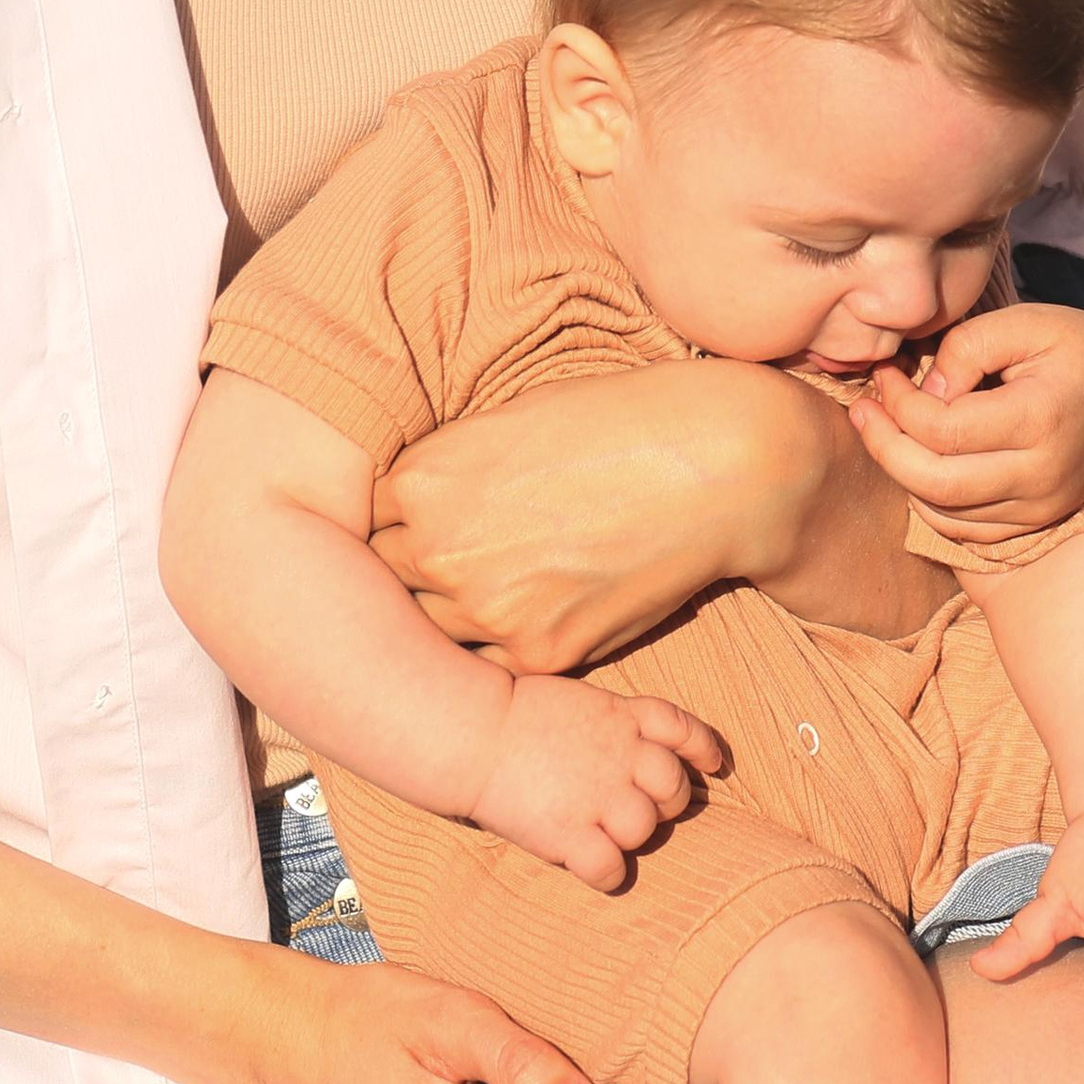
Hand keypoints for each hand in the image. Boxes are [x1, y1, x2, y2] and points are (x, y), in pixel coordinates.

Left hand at [375, 364, 835, 673]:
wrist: (718, 465)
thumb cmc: (621, 421)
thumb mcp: (514, 419)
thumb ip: (452, 467)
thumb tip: (418, 496)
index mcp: (423, 479)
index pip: (365, 519)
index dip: (389, 521)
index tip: (406, 524)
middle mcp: (438, 549)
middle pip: (383, 581)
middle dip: (406, 573)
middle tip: (444, 564)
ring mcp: (487, 610)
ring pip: (429, 632)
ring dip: (447, 618)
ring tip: (487, 593)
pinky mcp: (540, 654)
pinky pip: (490, 664)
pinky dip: (500, 647)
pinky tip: (530, 613)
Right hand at [466, 674, 728, 890]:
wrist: (472, 733)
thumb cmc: (517, 715)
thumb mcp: (581, 700)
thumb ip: (616, 722)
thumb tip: (640, 742)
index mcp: (622, 717)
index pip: (684, 730)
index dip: (704, 749)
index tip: (712, 765)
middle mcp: (620, 756)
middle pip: (674, 788)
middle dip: (664, 801)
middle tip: (634, 804)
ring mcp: (598, 796)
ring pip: (646, 829)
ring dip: (630, 835)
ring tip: (602, 830)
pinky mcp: (570, 833)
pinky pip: (611, 870)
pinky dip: (607, 874)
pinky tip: (588, 862)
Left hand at [850, 298, 1083, 541]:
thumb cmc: (1077, 345)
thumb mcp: (1023, 323)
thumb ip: (966, 348)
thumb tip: (921, 394)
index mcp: (1038, 420)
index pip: (941, 430)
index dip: (897, 404)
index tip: (885, 374)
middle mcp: (1041, 475)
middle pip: (933, 484)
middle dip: (883, 447)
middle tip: (863, 410)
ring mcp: (1043, 506)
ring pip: (944, 514)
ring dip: (903, 475)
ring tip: (887, 431)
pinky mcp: (1040, 521)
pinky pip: (967, 530)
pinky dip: (932, 502)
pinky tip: (921, 461)